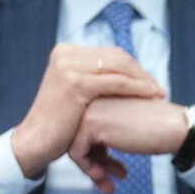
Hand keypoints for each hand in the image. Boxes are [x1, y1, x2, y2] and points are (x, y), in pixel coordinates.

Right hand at [9, 45, 163, 182]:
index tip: (150, 82)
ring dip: (143, 80)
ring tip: (158, 94)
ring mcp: (69, 66)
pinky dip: (137, 88)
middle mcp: (66, 54)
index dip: (133, 68)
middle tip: (158, 89)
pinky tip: (150, 96)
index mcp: (66, 52)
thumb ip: (92, 78)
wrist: (36, 140)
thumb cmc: (57, 123)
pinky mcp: (76, 83)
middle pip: (117, 57)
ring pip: (119, 67)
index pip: (110, 54)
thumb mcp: (74, 92)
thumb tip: (121, 73)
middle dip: (141, 73)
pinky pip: (116, 82)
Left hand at [66, 98, 188, 193]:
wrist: (173, 128)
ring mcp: (88, 110)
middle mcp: (91, 100)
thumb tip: (95, 156)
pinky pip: (77, 152)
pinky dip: (88, 168)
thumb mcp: (126, 129)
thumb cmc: (158, 129)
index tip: (108, 170)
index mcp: (100, 97)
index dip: (96, 154)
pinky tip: (103, 176)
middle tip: (107, 181)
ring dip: (91, 170)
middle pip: (77, 138)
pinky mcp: (90, 123)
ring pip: (74, 146)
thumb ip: (108, 135)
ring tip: (108, 184)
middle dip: (94, 164)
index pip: (85, 130)